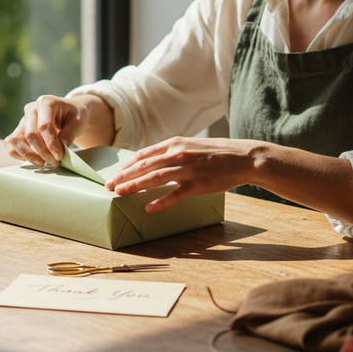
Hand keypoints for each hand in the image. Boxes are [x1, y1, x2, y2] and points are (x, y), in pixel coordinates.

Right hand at [4, 95, 89, 166]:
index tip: (59, 156)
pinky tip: (34, 159)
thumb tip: (62, 146)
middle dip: (43, 152)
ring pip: (16, 140)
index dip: (51, 143)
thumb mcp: (78, 121)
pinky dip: (19, 154)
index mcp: (46, 102)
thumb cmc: (73, 115)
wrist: (67, 112)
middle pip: (31, 134)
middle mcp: (31, 109)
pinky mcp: (18, 130)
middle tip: (55, 162)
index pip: (44, 125)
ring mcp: (23, 120)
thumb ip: (70, 133)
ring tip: (43, 163)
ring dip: (29, 155)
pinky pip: (11, 144)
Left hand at [105, 137, 263, 212]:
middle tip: (108, 186)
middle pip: (144, 165)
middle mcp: (178, 154)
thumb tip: (153, 160)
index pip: (144, 154)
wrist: (244, 157)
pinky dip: (161, 201)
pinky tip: (149, 208)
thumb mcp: (191, 145)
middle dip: (124, 176)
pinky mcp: (199, 184)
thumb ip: (172, 151)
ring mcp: (188, 169)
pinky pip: (176, 194)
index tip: (114, 174)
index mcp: (175, 143)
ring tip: (120, 194)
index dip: (126, 165)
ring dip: (135, 186)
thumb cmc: (217, 153)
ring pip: (155, 177)